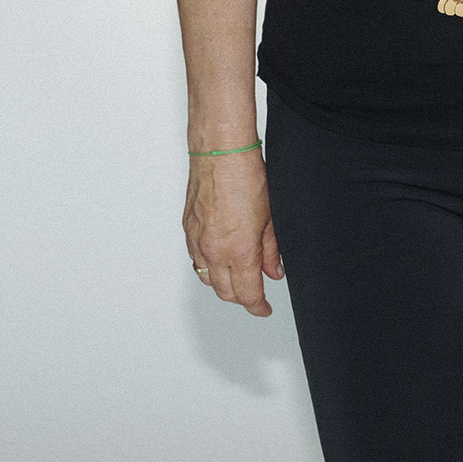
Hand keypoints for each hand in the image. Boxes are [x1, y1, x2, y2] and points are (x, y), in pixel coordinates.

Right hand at [182, 150, 282, 315]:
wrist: (220, 152)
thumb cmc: (246, 176)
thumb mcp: (270, 217)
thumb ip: (271, 250)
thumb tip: (274, 271)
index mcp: (239, 251)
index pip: (248, 294)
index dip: (258, 307)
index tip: (264, 309)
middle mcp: (214, 251)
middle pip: (226, 292)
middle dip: (242, 298)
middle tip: (255, 294)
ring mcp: (198, 241)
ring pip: (207, 279)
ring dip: (223, 284)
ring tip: (239, 278)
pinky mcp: (188, 229)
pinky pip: (195, 260)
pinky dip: (208, 266)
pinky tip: (219, 259)